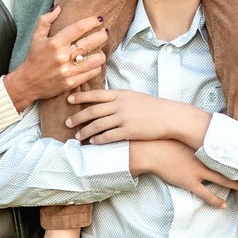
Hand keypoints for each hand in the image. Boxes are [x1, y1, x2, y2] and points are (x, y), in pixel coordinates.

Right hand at [4, 8, 108, 111]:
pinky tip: (95, 63)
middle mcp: (62, 56)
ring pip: (95, 60)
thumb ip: (45, 20)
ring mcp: (68, 70)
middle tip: (105, 32)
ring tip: (101, 50)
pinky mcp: (71, 82)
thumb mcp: (36, 37)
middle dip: (102, 35)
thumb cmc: (34, 58)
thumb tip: (58, 7)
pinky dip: (97, 67)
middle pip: (90, 43)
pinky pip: (92, 73)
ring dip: (102, 53)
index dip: (91, 22)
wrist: (28, 83)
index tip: (99, 19)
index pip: (78, 28)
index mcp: (55, 43)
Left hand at [63, 88, 210, 148]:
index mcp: (121, 94)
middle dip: (77, 117)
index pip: (95, 94)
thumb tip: (105, 101)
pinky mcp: (129, 131)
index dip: (80, 97)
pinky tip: (92, 143)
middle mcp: (120, 105)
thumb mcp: (135, 97)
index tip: (68, 100)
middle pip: (92, 111)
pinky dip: (98, 140)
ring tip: (77, 137)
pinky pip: (108, 136)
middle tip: (67, 123)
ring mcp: (124, 118)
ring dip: (85, 131)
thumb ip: (119, 98)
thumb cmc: (153, 107)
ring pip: (97, 125)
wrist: (170, 117)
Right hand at [130, 140, 235, 206]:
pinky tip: (224, 205)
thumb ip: (198, 137)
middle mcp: (205, 159)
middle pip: (230, 165)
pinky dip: (215, 200)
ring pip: (223, 180)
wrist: (154, 150)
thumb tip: (207, 131)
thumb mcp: (186, 135)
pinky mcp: (190, 182)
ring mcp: (199, 171)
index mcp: (205, 147)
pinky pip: (206, 194)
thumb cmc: (168, 141)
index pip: (228, 151)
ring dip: (237, 185)